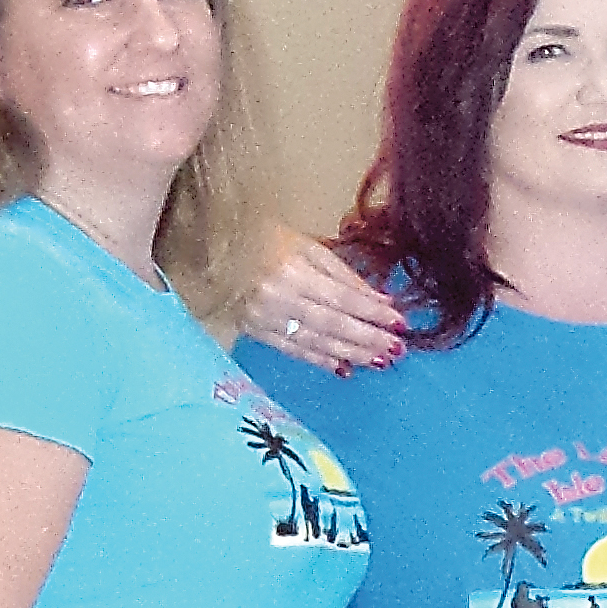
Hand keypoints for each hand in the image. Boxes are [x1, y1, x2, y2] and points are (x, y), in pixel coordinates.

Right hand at [247, 234, 408, 372]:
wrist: (207, 248)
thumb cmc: (263, 239)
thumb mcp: (306, 245)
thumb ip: (343, 273)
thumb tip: (380, 300)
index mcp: (293, 269)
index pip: (342, 297)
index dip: (373, 313)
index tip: (400, 323)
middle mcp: (278, 297)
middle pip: (332, 324)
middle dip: (367, 339)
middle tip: (397, 350)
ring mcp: (263, 318)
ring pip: (314, 341)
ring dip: (350, 354)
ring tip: (380, 361)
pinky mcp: (253, 332)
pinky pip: (291, 350)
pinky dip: (319, 360)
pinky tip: (344, 368)